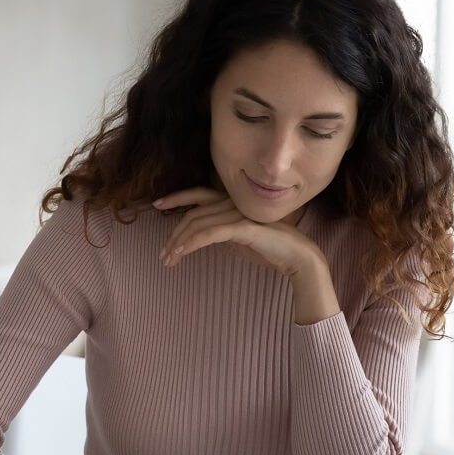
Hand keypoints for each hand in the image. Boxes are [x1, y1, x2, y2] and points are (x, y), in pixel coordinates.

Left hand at [153, 187, 340, 324]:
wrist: (296, 256)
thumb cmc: (270, 249)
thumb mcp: (239, 238)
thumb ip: (222, 231)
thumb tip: (203, 236)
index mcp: (233, 202)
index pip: (199, 194)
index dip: (177, 197)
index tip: (157, 205)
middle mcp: (233, 202)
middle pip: (193, 212)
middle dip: (173, 232)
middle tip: (162, 253)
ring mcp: (238, 213)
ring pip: (197, 223)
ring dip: (178, 243)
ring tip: (168, 260)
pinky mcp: (242, 227)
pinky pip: (209, 233)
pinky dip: (191, 243)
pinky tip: (180, 254)